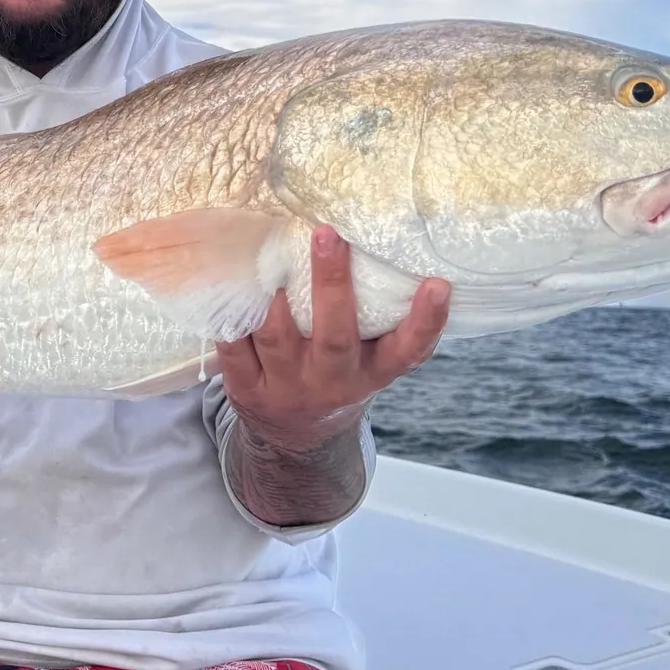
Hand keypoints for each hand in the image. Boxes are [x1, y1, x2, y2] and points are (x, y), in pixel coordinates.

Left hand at [215, 225, 449, 451]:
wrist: (295, 435)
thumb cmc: (339, 372)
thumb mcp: (370, 356)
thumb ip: (380, 316)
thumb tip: (383, 237)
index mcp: (372, 371)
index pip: (408, 350)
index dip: (426, 320)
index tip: (438, 285)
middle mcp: (333, 382)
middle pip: (335, 337)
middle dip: (332, 284)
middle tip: (328, 234)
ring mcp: (288, 388)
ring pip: (276, 337)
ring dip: (271, 293)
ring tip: (270, 249)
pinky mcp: (247, 389)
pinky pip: (234, 347)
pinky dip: (231, 313)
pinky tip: (232, 279)